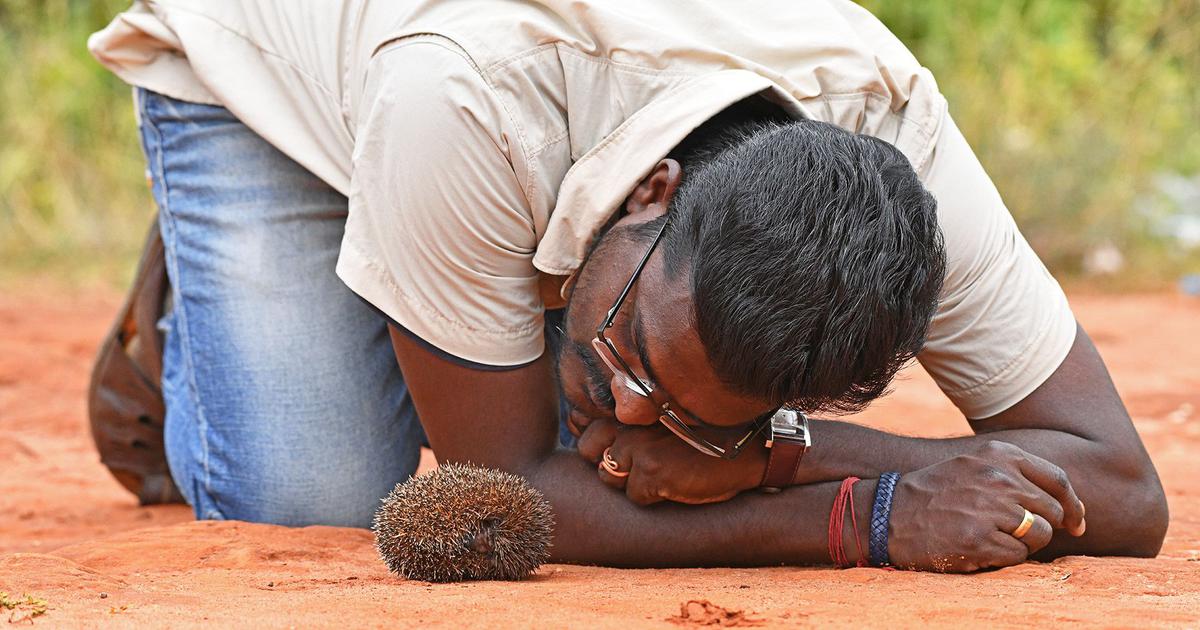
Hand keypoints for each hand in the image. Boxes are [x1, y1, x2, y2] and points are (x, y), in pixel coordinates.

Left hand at [574, 417, 767, 505]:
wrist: (749, 450)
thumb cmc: (706, 437)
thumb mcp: (665, 421)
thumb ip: (627, 424)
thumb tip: (583, 434)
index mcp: (631, 407)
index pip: (586, 430)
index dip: (600, 447)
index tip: (623, 452)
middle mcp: (629, 423)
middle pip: (588, 454)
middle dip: (611, 465)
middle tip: (645, 464)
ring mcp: (638, 446)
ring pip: (610, 478)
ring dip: (632, 482)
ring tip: (665, 472)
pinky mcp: (651, 472)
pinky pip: (635, 496)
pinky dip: (654, 497)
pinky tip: (677, 483)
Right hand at [888, 440, 1086, 572]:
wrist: (888, 513)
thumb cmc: (935, 493)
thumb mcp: (973, 465)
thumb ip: (1014, 474)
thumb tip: (1064, 504)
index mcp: (999, 455)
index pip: (1057, 480)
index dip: (1072, 505)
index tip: (1075, 522)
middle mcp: (998, 478)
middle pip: (1052, 510)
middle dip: (1043, 527)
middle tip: (1020, 534)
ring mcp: (990, 509)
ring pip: (1040, 535)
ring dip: (1025, 544)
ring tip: (996, 539)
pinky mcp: (979, 540)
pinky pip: (1018, 556)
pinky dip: (1006, 558)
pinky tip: (981, 549)